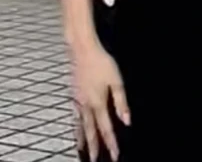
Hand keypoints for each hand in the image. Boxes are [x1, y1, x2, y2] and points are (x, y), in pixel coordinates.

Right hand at [71, 45, 129, 161]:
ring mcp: (78, 101)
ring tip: (84, 151)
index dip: (111, 143)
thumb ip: (121, 102)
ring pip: (80, 126)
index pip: (106, 129)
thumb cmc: (102, 63)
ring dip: (83, 140)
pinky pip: (75, 117)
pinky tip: (77, 129)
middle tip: (95, 160)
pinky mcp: (74, 95)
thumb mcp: (117, 81)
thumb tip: (126, 121)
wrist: (82, 50)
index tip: (115, 155)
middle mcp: (86, 106)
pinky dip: (76, 127)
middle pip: (90, 131)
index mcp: (98, 103)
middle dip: (94, 147)